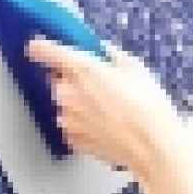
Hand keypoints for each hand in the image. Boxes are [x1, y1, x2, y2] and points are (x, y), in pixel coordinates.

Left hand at [25, 35, 178, 181]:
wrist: (154, 146)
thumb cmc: (147, 106)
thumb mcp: (134, 67)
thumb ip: (110, 54)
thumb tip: (101, 50)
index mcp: (81, 68)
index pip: (44, 51)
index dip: (41, 47)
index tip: (38, 46)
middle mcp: (67, 93)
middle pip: (58, 78)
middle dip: (73, 79)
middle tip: (102, 84)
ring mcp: (67, 117)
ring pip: (65, 102)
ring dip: (79, 102)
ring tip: (109, 107)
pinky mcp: (72, 137)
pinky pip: (71, 123)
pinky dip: (83, 122)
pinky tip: (106, 123)